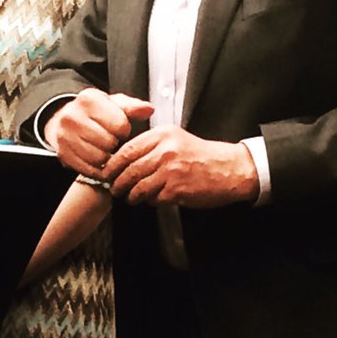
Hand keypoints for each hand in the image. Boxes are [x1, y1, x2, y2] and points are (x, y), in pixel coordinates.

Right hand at [44, 88, 153, 177]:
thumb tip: (149, 109)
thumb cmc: (96, 113)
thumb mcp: (114, 104)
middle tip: (111, 141)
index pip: (120, 124)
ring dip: (107, 158)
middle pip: (108, 142)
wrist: (65, 121)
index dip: (125, 130)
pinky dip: (97, 169)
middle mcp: (72, 116)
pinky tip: (99, 162)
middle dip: (115, 144)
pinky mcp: (62, 153)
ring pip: (98, 158)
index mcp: (89, 99)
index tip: (120, 129)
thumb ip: (132, 107)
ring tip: (105, 150)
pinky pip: (87, 169)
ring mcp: (64, 136)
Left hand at [105, 126, 259, 206]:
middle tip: (114, 189)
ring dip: (131, 196)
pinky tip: (151, 200)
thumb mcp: (176, 139)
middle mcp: (166, 151)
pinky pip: (153, 199)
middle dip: (117, 183)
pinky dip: (149, 201)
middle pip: (129, 170)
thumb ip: (151, 144)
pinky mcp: (177, 190)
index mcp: (163, 136)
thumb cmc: (202, 155)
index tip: (107, 172)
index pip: (127, 150)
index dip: (113, 164)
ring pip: (138, 187)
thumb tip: (123, 158)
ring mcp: (171, 172)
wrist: (229, 169)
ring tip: (130, 198)